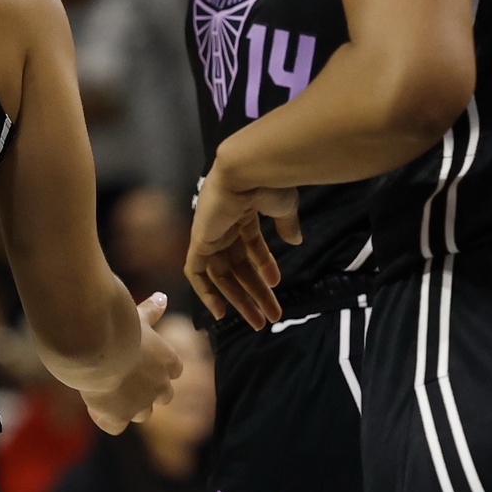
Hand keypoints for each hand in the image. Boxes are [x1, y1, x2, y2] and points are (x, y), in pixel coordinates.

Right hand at [83, 292, 183, 434]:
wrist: (95, 345)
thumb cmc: (118, 326)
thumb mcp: (137, 316)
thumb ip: (151, 311)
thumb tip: (163, 296)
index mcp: (169, 362)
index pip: (173, 372)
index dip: (157, 368)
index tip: (139, 360)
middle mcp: (160, 386)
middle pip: (163, 396)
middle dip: (147, 390)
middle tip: (124, 377)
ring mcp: (141, 404)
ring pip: (142, 413)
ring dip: (129, 406)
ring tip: (108, 391)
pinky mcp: (119, 417)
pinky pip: (115, 426)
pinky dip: (106, 418)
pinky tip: (94, 404)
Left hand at [186, 174, 299, 330]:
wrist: (249, 169)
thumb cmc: (268, 182)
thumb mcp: (284, 207)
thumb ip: (286, 224)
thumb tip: (294, 240)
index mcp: (242, 213)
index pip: (251, 246)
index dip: (263, 268)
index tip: (276, 287)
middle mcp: (223, 224)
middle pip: (237, 266)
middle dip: (254, 293)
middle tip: (269, 318)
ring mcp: (210, 232)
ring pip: (222, 275)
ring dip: (241, 299)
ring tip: (260, 321)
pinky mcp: (199, 241)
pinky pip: (196, 273)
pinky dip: (205, 293)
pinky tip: (221, 313)